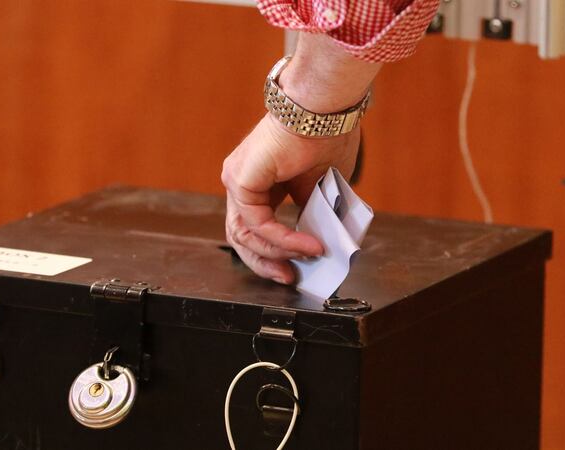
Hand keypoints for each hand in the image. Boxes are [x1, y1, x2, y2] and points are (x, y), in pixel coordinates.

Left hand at [221, 33, 379, 283]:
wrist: (324, 110)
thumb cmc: (327, 136)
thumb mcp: (323, 187)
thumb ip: (314, 214)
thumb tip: (321, 244)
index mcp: (260, 181)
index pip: (255, 227)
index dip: (274, 252)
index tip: (296, 269)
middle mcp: (243, 181)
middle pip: (242, 237)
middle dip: (267, 262)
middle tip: (291, 278)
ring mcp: (237, 179)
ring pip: (246, 235)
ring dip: (279, 252)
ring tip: (310, 257)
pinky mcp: (239, 179)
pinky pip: (257, 224)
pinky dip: (283, 239)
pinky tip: (307, 245)